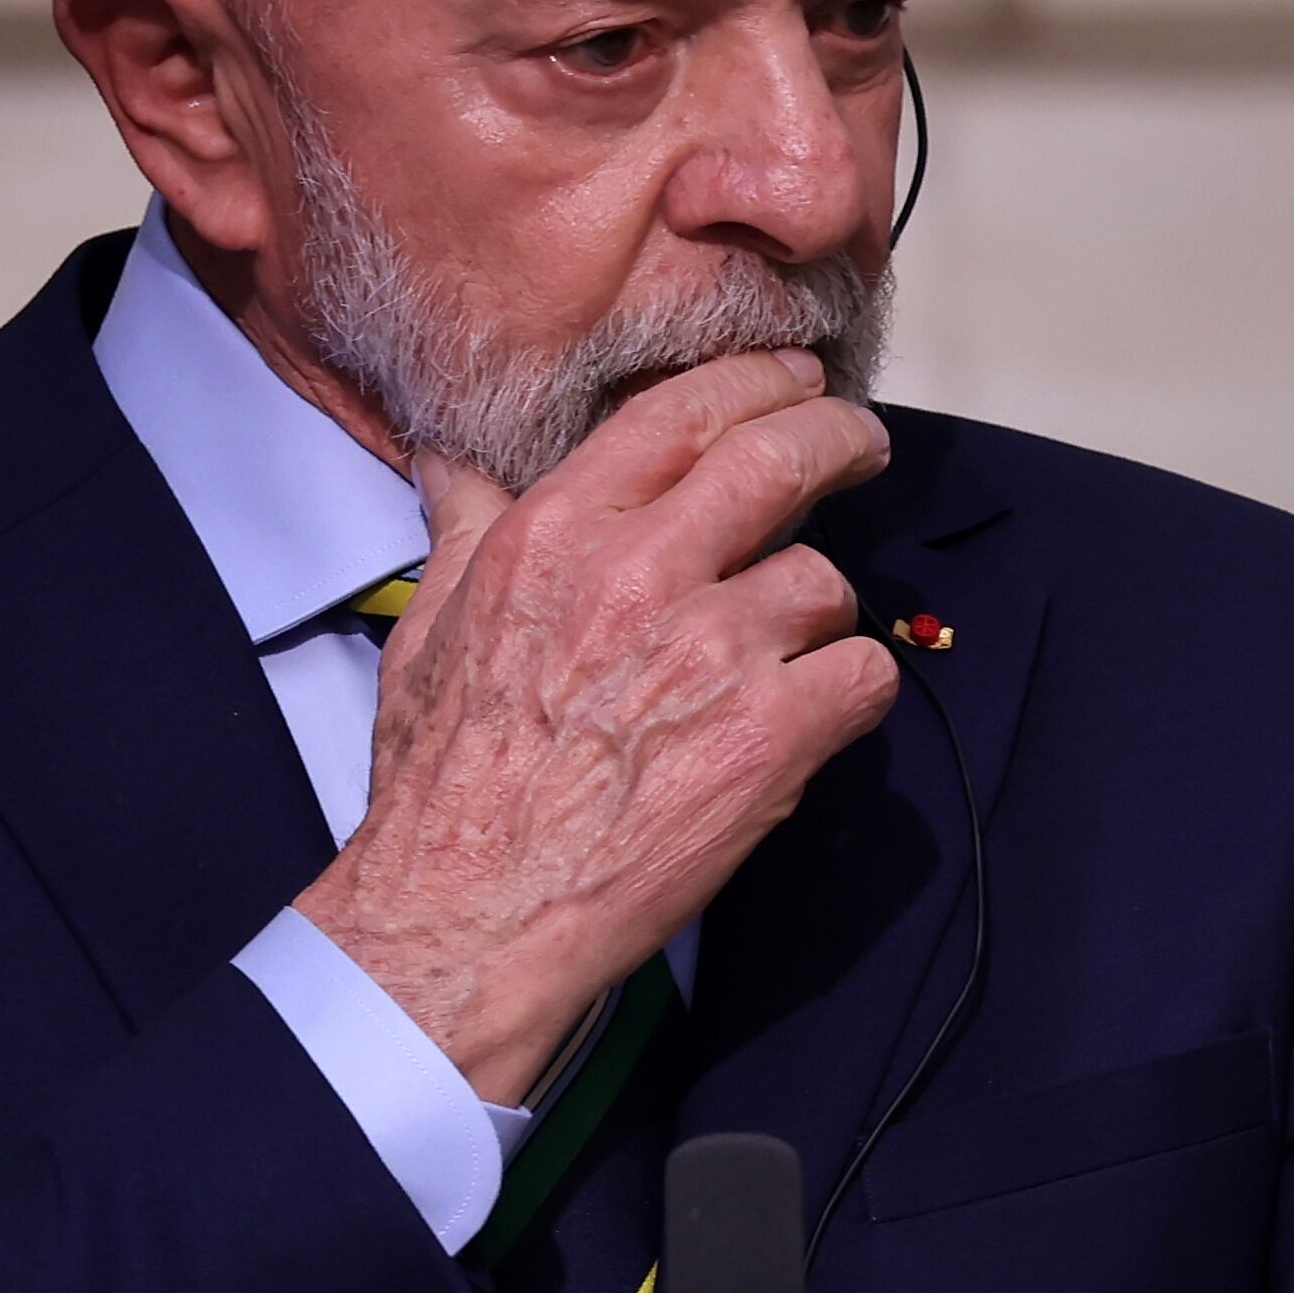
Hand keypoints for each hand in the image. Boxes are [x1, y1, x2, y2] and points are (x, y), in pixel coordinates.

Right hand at [294, 349, 897, 1098]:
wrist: (470, 910)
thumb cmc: (447, 784)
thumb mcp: (430, 626)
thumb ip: (465, 528)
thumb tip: (451, 463)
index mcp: (559, 533)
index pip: (681, 413)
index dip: (756, 383)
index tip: (794, 382)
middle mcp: (641, 575)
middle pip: (779, 459)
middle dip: (836, 438)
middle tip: (860, 446)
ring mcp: (714, 652)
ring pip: (824, 582)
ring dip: (819, 612)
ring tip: (789, 650)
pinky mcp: (771, 736)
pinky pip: (862, 675)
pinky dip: (854, 690)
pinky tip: (820, 712)